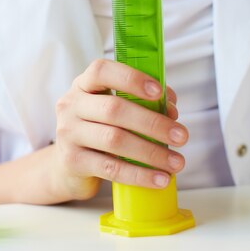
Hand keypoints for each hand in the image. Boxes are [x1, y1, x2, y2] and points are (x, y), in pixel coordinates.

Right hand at [53, 59, 187, 200]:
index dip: (131, 78)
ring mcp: (68, 133)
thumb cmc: (99, 129)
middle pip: (114, 109)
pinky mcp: (72, 162)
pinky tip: (159, 179)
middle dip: (153, 122)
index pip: (101, 71)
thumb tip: (171, 111)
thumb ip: (143, 102)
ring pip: (115, 140)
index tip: (158, 91)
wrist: (68, 166)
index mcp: (83, 85)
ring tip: (177, 162)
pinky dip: (139, 174)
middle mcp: (71, 105)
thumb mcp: (115, 110)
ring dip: (151, 152)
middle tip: (181, 136)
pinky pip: (111, 169)